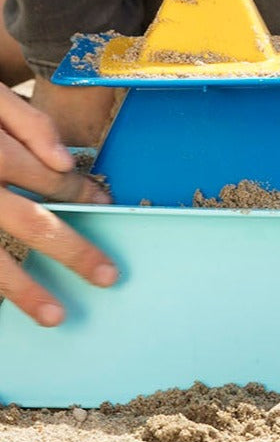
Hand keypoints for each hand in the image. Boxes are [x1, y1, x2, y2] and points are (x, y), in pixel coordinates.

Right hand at [0, 83, 117, 324]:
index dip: (82, 195)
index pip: (53, 181)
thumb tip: (64, 161)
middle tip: (107, 276)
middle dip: (73, 252)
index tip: (103, 207)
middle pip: (32, 226)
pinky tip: (6, 305)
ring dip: (24, 290)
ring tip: (54, 316)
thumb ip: (31, 124)